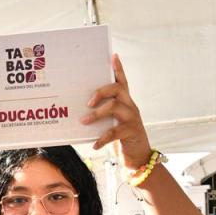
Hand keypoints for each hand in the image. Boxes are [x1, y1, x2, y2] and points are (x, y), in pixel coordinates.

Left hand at [85, 54, 151, 170]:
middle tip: (87, 102)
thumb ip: (101, 114)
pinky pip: (115, 132)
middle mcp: (130, 106)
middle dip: (100, 92)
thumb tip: (78, 112)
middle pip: (117, 89)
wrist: (137, 157)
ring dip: (96, 114)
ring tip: (83, 122)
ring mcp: (132, 118)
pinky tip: (94, 145)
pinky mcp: (132, 132)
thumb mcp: (111, 123)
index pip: (122, 81)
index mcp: (125, 101)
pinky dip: (102, 138)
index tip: (113, 56)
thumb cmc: (120, 138)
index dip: (118, 69)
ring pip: (114, 107)